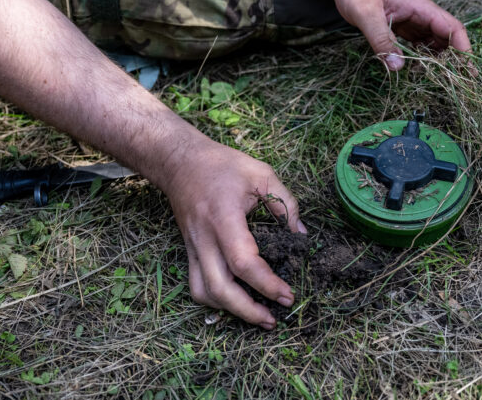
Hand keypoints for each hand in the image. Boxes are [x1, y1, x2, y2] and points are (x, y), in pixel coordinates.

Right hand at [162, 139, 305, 328]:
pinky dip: (216, 300)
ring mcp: (193, 247)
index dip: (266, 284)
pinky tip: (236, 300)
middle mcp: (204, 239)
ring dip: (230, 310)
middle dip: (248, 311)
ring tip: (257, 315)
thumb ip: (285, 203)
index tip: (287, 294)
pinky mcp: (189, 251)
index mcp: (224, 218)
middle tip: (274, 318)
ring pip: (204, 293)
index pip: (243, 262)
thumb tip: (301, 235)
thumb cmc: (222, 165)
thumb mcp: (261, 174)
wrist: (180, 162)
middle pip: (220, 288)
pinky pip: (197, 285)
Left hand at [325, 0, 471, 70]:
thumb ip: (381, 40)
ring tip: (442, 82)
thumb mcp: (366, 14)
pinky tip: (421, 71)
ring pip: (435, 42)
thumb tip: (397, 68)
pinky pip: (419, 43)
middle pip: (448, 37)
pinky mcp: (402, 26)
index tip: (468, 71)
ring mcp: (413, 20)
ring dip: (440, 60)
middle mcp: (421, 14)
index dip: (463, 49)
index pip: (452, 28)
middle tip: (458, 85)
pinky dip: (423, 56)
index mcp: (421, 7)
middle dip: (455, 59)